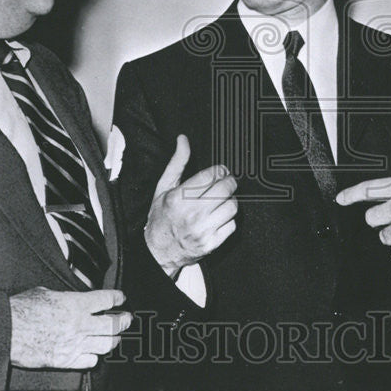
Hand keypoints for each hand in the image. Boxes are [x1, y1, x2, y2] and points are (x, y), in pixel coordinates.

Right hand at [9, 287, 130, 368]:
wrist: (7, 332)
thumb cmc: (21, 311)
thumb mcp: (45, 292)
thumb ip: (64, 296)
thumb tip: (68, 297)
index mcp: (76, 304)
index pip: (107, 299)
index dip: (117, 298)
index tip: (121, 299)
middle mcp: (80, 324)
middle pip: (113, 324)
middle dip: (124, 321)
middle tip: (127, 319)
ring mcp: (75, 344)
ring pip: (106, 344)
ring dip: (113, 340)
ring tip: (116, 338)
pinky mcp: (66, 360)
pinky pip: (89, 361)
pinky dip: (94, 358)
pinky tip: (93, 354)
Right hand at [144, 134, 237, 276]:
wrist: (158, 250)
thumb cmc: (161, 217)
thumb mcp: (164, 187)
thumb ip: (177, 162)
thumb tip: (183, 140)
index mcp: (179, 198)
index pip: (211, 176)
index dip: (220, 170)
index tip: (220, 171)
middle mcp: (192, 213)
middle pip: (225, 189)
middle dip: (229, 182)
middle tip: (226, 182)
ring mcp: (203, 230)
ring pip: (232, 206)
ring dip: (230, 201)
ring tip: (221, 200)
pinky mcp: (212, 243)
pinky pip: (232, 225)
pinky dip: (229, 219)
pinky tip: (219, 217)